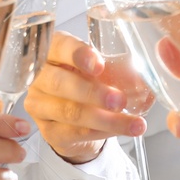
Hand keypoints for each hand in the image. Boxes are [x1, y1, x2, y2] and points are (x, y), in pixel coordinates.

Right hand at [24, 31, 146, 163]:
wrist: (76, 119)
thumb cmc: (86, 83)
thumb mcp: (98, 70)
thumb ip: (113, 68)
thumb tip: (140, 78)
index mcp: (52, 52)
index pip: (59, 47)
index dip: (78, 54)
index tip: (99, 65)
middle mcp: (40, 78)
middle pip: (59, 83)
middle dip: (93, 92)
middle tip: (119, 100)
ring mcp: (40, 107)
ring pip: (71, 113)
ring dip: (106, 119)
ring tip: (134, 124)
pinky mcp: (49, 132)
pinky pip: (76, 133)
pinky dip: (103, 132)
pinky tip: (121, 130)